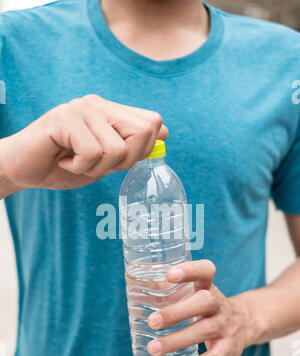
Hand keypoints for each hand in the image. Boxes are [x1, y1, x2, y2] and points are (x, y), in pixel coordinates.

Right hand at [0, 95, 167, 191]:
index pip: (152, 122)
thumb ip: (130, 147)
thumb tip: (165, 132)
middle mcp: (98, 104)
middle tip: (96, 163)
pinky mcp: (64, 118)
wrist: (25, 170)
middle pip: (143, 131)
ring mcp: (80, 108)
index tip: (116, 160)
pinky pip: (92, 152)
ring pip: (116, 148)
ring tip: (76, 161)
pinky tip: (64, 160)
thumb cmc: (63, 166)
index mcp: (110, 111)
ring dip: (96, 168)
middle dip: (124, 160)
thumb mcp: (105, 161)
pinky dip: (80, 167)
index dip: (142, 149)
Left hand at [147, 260, 253, 355]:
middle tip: (152, 321)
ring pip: (204, 331)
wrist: (246, 322)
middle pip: (205, 302)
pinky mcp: (228, 348)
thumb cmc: (208, 305)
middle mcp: (219, 304)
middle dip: (177, 312)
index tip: (169, 274)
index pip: (205, 271)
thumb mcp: (196, 292)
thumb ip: (171, 290)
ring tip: (153, 347)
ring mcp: (226, 326)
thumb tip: (137, 287)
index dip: (190, 271)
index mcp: (209, 286)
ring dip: (176, 340)